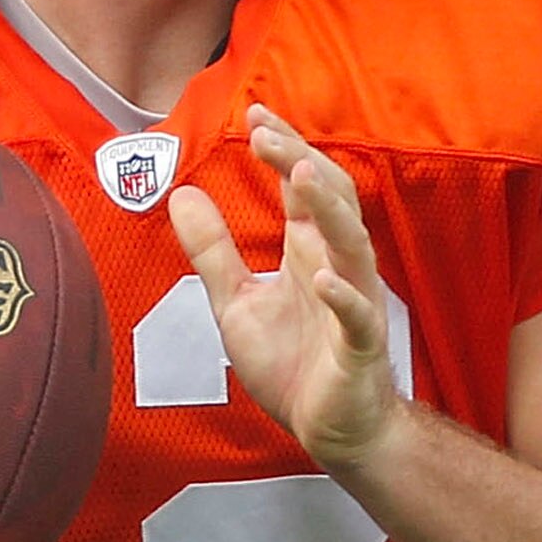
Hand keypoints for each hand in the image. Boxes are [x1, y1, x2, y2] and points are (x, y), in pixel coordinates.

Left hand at [171, 105, 400, 468]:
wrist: (333, 430)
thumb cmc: (293, 364)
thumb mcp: (236, 302)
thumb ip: (212, 250)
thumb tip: (180, 194)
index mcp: (309, 251)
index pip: (302, 187)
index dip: (284, 147)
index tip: (257, 111)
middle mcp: (337, 267)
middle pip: (330, 200)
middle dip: (301, 162)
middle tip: (267, 132)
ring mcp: (354, 304)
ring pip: (353, 245)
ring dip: (328, 210)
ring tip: (300, 176)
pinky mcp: (361, 348)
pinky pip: (358, 317)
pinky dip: (345, 296)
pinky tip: (323, 279)